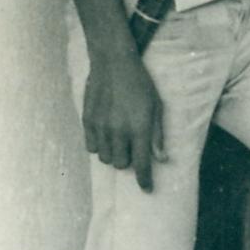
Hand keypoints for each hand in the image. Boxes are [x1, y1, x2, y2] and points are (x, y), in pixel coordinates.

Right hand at [82, 50, 163, 190]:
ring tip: (119, 141)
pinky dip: (100, 147)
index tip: (147, 189)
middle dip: (129, 162)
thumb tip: (162, 159)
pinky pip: (92, 147)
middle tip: (133, 150)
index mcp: (139, 128)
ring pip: (106, 158)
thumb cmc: (140, 83)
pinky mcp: (87, 120)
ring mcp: (101, 126)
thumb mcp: (156, 106)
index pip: (142, 163)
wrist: (113, 61)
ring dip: (114, 154)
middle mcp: (119, 130)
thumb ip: (157, 134)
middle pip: (122, 164)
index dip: (145, 180)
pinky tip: (106, 136)